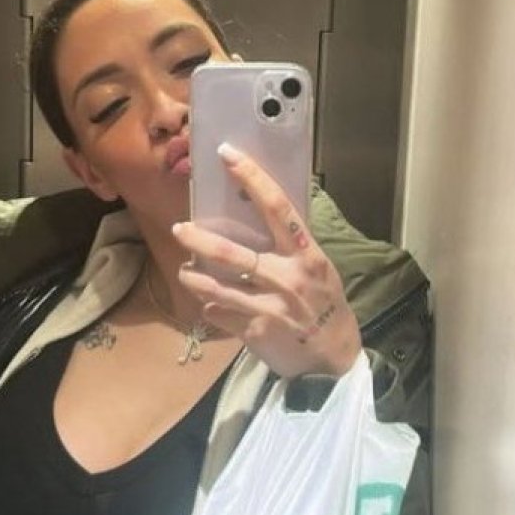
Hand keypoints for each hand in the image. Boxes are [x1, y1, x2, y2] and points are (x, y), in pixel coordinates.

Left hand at [172, 145, 362, 380]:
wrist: (334, 359)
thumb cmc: (325, 306)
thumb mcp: (318, 270)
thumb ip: (290, 248)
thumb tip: (255, 214)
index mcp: (307, 255)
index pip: (277, 207)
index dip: (251, 177)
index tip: (227, 155)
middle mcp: (288, 278)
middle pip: (233, 253)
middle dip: (200, 240)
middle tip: (180, 228)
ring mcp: (270, 307)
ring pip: (218, 287)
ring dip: (195, 278)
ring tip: (185, 271)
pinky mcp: (256, 332)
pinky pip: (221, 314)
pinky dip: (212, 308)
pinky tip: (210, 305)